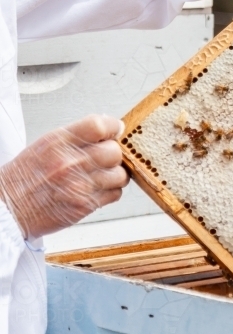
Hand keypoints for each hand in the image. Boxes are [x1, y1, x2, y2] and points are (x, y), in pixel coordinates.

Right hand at [0, 115, 127, 237]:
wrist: (7, 208)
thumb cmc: (25, 177)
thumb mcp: (46, 145)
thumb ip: (78, 136)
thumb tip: (109, 128)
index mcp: (59, 142)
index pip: (100, 125)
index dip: (113, 127)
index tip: (115, 131)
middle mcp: (70, 162)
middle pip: (115, 151)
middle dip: (113, 154)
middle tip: (104, 158)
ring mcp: (79, 185)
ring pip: (120, 174)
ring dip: (114, 175)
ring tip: (101, 176)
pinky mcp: (85, 205)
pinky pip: (115, 194)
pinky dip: (110, 192)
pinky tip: (96, 189)